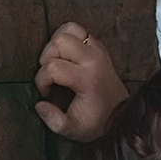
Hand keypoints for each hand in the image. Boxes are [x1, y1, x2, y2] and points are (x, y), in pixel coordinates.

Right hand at [35, 21, 130, 140]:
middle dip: (46, 58)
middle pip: (58, 42)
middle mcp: (93, 59)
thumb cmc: (96, 122)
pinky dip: (66, 38)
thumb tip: (39, 104)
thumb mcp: (72, 129)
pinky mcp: (98, 45)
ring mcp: (97, 49)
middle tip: (49, 76)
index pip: (53, 67)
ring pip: (67, 29)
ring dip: (55, 44)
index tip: (46, 94)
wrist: (121, 115)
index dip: (42, 81)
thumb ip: (53, 120)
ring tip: (55, 62)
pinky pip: (77, 30)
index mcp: (87, 78)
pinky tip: (64, 56)